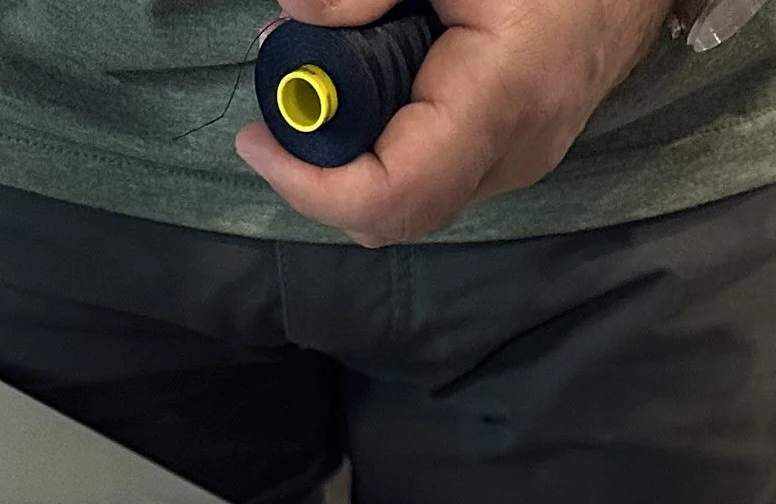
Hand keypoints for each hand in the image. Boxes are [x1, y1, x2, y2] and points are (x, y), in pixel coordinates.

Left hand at [239, 0, 672, 244]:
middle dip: (323, 161)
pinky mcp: (514, 152)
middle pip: (394, 212)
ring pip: (410, 195)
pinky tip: (379, 69)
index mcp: (500, 99)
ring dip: (353, 143)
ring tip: (332, 58)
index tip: (257, 136)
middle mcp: (513, 154)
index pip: (393, 196)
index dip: (312, 185)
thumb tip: (297, 20)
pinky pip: (433, 169)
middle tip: (286, 77)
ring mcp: (518, 162)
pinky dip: (386, 134)